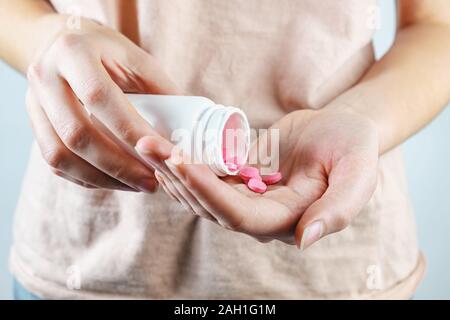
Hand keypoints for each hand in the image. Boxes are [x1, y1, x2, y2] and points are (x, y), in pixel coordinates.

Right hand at [26, 16, 177, 190]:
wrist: (68, 44)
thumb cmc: (112, 54)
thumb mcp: (139, 61)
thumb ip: (162, 93)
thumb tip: (187, 134)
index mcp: (73, 50)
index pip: (99, 97)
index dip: (131, 132)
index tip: (161, 155)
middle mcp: (44, 75)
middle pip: (76, 133)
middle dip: (118, 166)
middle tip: (152, 182)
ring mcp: (32, 101)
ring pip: (60, 155)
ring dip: (102, 178)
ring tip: (137, 186)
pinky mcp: (33, 124)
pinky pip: (54, 162)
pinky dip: (87, 178)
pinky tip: (116, 181)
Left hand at [136, 108, 378, 248]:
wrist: (342, 129)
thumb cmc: (354, 149)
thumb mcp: (358, 174)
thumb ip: (338, 209)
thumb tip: (306, 240)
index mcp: (287, 220)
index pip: (239, 215)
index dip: (209, 192)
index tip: (182, 162)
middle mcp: (261, 216)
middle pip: (210, 205)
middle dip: (178, 177)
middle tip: (149, 145)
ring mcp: (247, 197)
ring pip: (201, 193)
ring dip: (172, 170)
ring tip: (147, 143)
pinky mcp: (238, 179)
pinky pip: (205, 176)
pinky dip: (183, 164)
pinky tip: (163, 147)